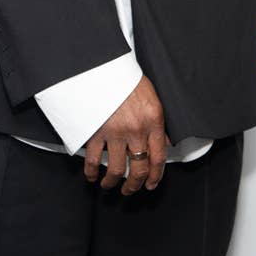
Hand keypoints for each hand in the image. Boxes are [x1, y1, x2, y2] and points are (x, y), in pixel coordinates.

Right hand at [83, 75, 168, 194]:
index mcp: (153, 120)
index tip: (152, 184)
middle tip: (131, 190)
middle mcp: (136, 129)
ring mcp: (115, 131)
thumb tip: (164, 143)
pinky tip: (92, 175)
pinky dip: (91, 171)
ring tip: (109, 184)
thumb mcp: (151, 96)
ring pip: (116, 169)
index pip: (159, 157)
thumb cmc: (127, 79)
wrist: (104, 65)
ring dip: (113, 182)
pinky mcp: (96, 130)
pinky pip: (94, 159)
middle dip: (135, 185)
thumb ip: (157, 122)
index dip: (156, 176)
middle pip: (139, 168)